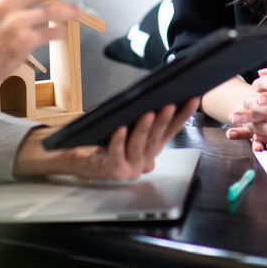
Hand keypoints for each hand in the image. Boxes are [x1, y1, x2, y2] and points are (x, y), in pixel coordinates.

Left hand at [13, 99, 199, 178]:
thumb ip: (142, 118)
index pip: (171, 131)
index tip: (192, 99)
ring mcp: (131, 168)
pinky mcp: (114, 171)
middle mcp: (144, 161)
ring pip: (139, 146)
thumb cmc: (100, 138)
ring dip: (144, 129)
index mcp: (150, 149)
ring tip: (148, 113)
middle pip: (156, 139)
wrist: (73, 155)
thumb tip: (156, 96)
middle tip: (169, 105)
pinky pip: (118, 153)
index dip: (182, 116)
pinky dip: (119, 140)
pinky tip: (120, 128)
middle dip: (163, 120)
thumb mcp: (125, 124)